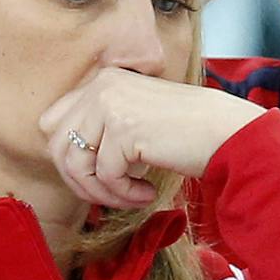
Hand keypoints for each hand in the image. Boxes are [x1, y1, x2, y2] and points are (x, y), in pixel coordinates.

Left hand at [37, 69, 264, 208]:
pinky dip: (124, 194)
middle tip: (109, 195)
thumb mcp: (135, 120)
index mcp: (102, 81)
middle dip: (79, 180)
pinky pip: (106, 176)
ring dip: (102, 192)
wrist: (226, 132)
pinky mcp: (123, 129)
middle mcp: (101, 87)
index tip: (96, 177)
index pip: (53, 122)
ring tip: (131, 197)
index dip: (68, 156)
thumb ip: (101, 129)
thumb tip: (66, 163)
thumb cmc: (186, 133)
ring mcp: (110, 105)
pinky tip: (147, 193)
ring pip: (77, 164)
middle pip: (57, 146)